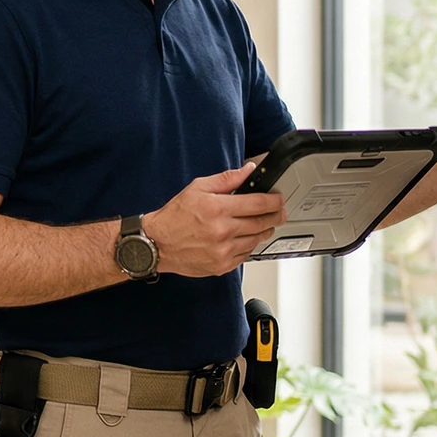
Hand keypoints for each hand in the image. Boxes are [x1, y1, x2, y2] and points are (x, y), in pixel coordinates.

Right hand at [142, 164, 286, 276]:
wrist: (156, 244)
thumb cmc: (174, 217)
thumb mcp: (198, 188)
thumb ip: (226, 179)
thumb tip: (248, 171)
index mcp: (218, 209)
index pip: (258, 203)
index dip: (274, 200)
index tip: (279, 199)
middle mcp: (223, 231)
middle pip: (263, 223)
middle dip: (275, 216)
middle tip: (279, 212)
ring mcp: (223, 251)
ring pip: (257, 240)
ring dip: (263, 231)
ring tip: (261, 224)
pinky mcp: (222, 265)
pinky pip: (246, 255)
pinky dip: (249, 245)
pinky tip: (243, 238)